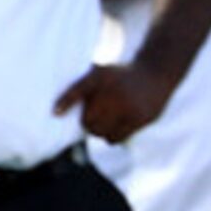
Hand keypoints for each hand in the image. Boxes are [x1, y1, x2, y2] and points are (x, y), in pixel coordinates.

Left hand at [55, 63, 174, 143]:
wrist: (155, 74)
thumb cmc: (120, 76)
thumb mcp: (99, 72)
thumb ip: (79, 89)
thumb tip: (56, 112)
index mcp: (100, 77)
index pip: (77, 92)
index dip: (66, 103)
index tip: (56, 113)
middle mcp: (115, 92)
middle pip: (88, 122)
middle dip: (87, 123)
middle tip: (92, 118)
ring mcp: (129, 107)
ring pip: (101, 132)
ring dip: (99, 131)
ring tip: (104, 122)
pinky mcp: (140, 119)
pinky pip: (116, 137)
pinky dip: (111, 136)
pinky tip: (115, 126)